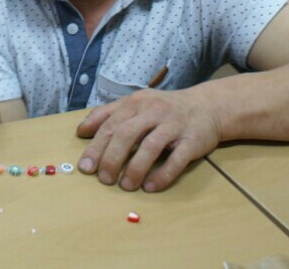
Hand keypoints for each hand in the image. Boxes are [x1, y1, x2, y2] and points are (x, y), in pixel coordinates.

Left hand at [75, 88, 220, 191]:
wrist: (207, 106)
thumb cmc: (163, 109)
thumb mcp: (135, 104)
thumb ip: (107, 114)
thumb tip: (81, 131)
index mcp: (135, 103)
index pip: (111, 125)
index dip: (96, 146)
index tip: (85, 167)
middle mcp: (153, 111)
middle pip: (127, 134)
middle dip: (112, 158)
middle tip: (104, 179)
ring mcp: (174, 125)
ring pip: (151, 146)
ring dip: (136, 168)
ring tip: (125, 186)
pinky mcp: (192, 140)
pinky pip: (177, 159)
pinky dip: (163, 174)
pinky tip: (150, 187)